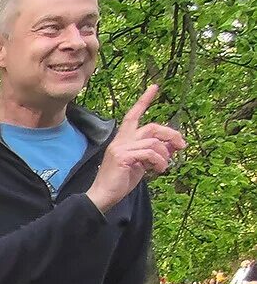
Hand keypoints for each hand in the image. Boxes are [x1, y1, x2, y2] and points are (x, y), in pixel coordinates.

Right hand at [85, 84, 186, 213]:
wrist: (102, 196)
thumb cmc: (119, 182)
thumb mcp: (140, 165)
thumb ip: (153, 153)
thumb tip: (172, 146)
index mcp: (123, 140)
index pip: (133, 115)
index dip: (144, 101)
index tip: (154, 87)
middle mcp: (120, 140)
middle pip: (152, 127)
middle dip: (171, 134)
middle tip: (181, 145)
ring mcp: (121, 148)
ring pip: (153, 142)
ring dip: (165, 155)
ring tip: (165, 167)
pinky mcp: (123, 156)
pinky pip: (149, 153)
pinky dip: (159, 162)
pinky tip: (159, 170)